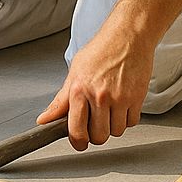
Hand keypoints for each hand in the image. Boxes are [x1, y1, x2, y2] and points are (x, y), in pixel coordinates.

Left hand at [37, 24, 155, 150]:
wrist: (127, 38)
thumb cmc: (100, 52)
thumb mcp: (74, 73)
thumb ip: (60, 101)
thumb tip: (44, 119)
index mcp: (79, 89)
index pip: (75, 130)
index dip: (77, 142)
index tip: (79, 143)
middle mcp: (99, 96)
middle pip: (98, 136)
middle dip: (96, 134)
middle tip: (94, 123)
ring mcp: (119, 99)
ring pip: (116, 132)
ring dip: (112, 126)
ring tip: (108, 109)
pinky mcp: (137, 99)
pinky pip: (131, 123)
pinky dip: (126, 119)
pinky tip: (121, 104)